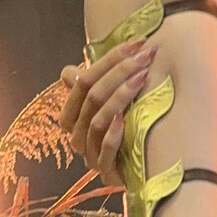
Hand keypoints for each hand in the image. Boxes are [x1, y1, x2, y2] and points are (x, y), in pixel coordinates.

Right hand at [57, 38, 157, 183]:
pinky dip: (112, 135)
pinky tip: (125, 121)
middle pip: (91, 96)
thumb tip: (74, 66)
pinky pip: (104, 150)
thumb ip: (93, 85)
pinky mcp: (106, 171)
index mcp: (71, 115)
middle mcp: (76, 134)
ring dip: (120, 96)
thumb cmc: (125, 131)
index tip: (136, 44)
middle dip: (119, 72)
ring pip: (97, 120)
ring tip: (143, 78)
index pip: (82, 80)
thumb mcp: (110, 105)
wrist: (141, 172)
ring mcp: (90, 154)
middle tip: (146, 57)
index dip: (108, 60)